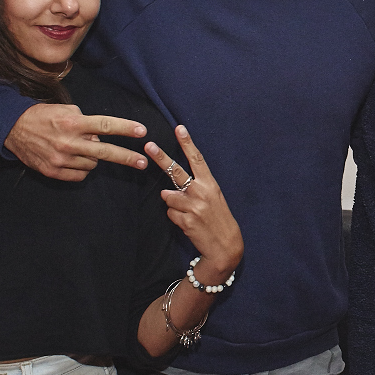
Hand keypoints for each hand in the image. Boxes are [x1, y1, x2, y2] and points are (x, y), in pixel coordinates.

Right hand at [5, 103, 148, 181]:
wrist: (13, 129)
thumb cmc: (43, 116)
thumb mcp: (65, 110)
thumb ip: (86, 121)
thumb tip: (101, 135)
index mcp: (73, 123)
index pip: (105, 126)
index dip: (125, 129)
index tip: (142, 131)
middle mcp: (69, 142)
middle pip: (105, 151)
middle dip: (127, 158)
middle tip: (143, 163)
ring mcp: (61, 159)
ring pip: (93, 164)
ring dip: (93, 157)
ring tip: (81, 148)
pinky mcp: (54, 172)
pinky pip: (80, 175)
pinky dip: (82, 168)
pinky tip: (74, 159)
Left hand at [144, 126, 242, 272]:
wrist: (225, 246)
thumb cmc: (218, 220)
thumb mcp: (213, 200)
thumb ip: (193, 190)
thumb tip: (167, 191)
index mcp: (210, 184)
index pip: (197, 159)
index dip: (187, 143)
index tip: (179, 128)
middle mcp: (202, 192)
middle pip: (176, 171)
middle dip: (161, 157)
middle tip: (148, 145)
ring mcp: (193, 206)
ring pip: (168, 197)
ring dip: (174, 206)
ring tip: (189, 214)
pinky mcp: (186, 220)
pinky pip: (170, 213)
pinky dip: (176, 218)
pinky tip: (188, 224)